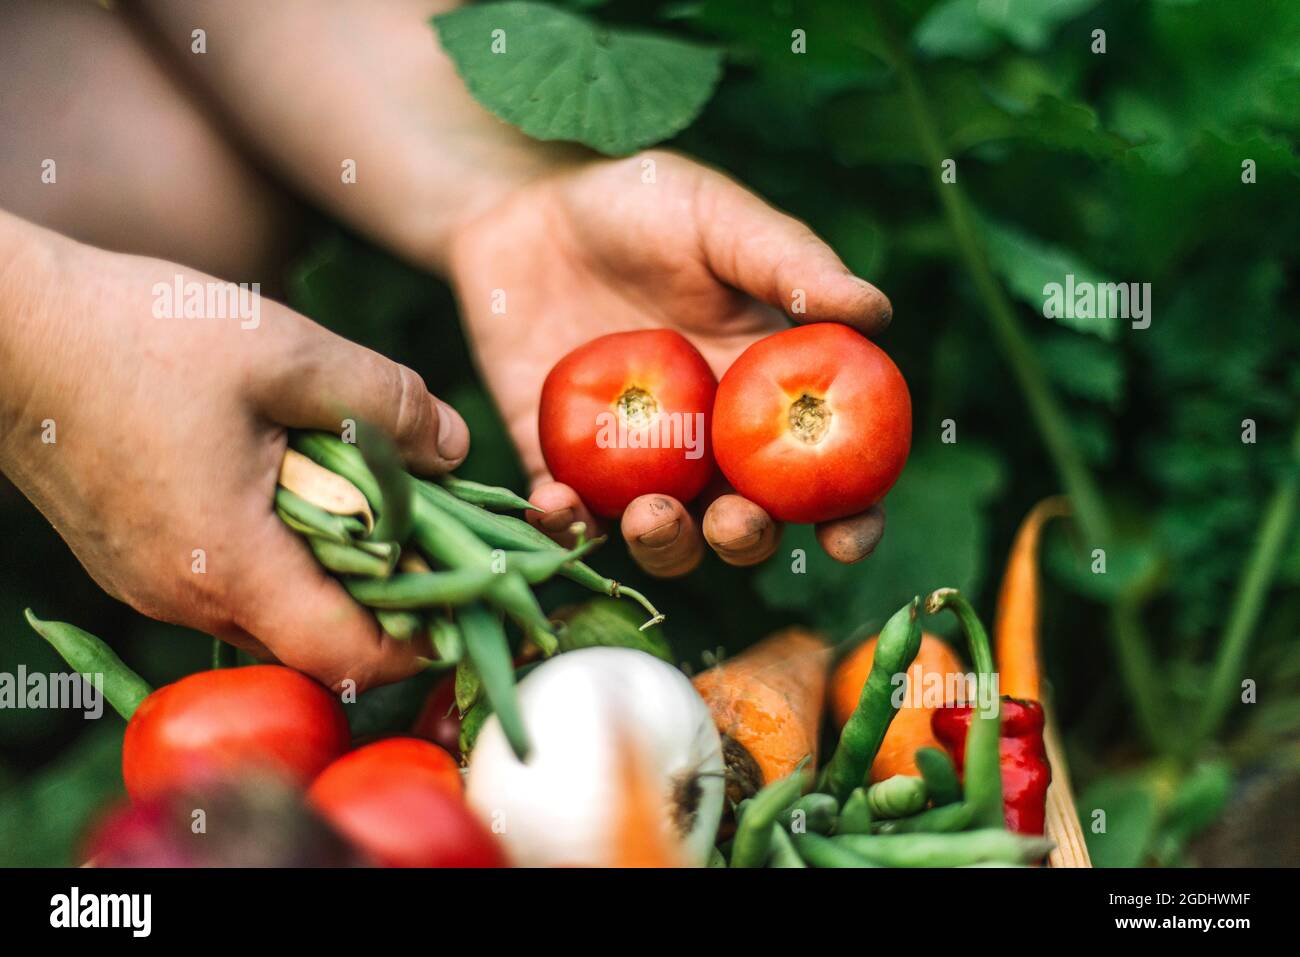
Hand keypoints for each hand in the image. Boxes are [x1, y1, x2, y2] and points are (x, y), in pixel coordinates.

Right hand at [0, 215, 469, 690]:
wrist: (6, 327)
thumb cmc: (142, 334)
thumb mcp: (289, 353)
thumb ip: (387, 404)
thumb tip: (457, 449)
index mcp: (229, 564)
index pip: (346, 655)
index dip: (421, 638)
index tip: (467, 592)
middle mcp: (186, 596)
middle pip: (316, 638)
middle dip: (388, 598)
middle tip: (437, 534)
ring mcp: (151, 584)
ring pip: (274, 609)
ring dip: (334, 570)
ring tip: (376, 502)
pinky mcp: (134, 559)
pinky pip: (231, 579)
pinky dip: (283, 553)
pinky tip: (300, 487)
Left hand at [447, 151, 891, 576]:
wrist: (527, 201)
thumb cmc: (641, 204)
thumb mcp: (722, 222)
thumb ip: (793, 267)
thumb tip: (880, 313)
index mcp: (764, 396)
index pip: (822, 474)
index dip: (848, 518)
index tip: (845, 540)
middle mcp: (706, 443)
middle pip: (742, 523)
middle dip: (746, 540)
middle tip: (733, 520)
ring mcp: (634, 460)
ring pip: (662, 537)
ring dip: (664, 547)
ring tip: (651, 515)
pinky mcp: (561, 460)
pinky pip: (571, 514)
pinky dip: (567, 524)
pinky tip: (559, 501)